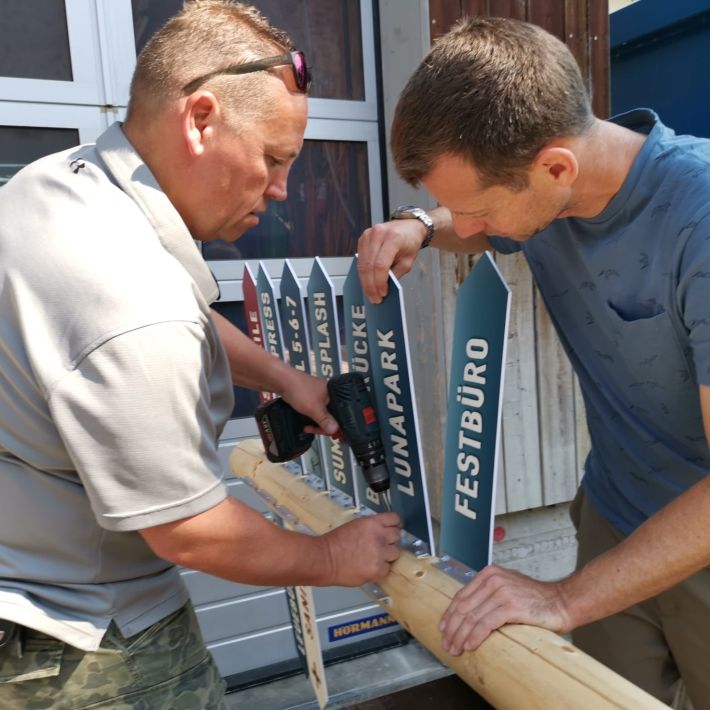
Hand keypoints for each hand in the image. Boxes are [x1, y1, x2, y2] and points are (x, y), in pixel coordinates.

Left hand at [279, 368, 338, 435]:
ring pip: (323, 414)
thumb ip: (325, 420)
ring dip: (317, 423)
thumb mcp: (314, 408)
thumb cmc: (300, 391)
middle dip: (324, 426)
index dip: (338, 426)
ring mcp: (319, 395)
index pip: (342, 413)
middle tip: (316, 432)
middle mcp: (329, 394)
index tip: (332, 435)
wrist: (282, 381)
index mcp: (335, 394)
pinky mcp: (310, 397)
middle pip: (332, 415)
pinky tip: (307, 424)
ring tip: (308, 429)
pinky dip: (312, 418)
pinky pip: (316, 411)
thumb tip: (335, 430)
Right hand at [322, 513, 401, 585]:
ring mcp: (380, 554)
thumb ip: (371, 527)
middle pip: (397, 536)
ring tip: (375, 557)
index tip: (394, 528)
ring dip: (387, 555)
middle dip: (391, 539)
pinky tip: (370, 567)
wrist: (325, 559)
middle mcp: (380, 537)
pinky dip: (380, 568)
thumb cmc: (335, 541)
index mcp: (373, 523)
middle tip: (382, 544)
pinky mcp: (378, 570)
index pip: (395, 519)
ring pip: (395, 553)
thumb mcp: (355, 525)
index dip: (395, 524)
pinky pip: (387, 568)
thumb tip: (382, 532)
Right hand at [357, 218, 426, 302]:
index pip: (381, 265)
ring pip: (362, 264)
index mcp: (393, 238)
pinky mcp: (363, 238)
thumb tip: (382, 288)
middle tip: (374, 298)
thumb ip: (395, 273)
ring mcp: (368, 235)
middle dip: (370, 285)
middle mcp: (378, 234)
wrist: (408, 226)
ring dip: (365, 281)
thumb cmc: (410, 243)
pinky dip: (363, 273)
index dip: (379, 282)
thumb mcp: (408, 261)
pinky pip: (360, 259)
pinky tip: (368, 282)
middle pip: (368, 265)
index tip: (382, 294)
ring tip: (370, 293)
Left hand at [439, 565, 571, 654]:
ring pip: (472, 617)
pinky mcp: (510, 606)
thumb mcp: (506, 588)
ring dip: (461, 636)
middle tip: (447, 643)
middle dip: (452, 628)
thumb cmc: (535, 599)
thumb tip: (467, 613)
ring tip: (455, 648)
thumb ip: (488, 594)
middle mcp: (493, 579)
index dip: (450, 614)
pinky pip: (486, 624)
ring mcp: (501, 592)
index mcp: (489, 574)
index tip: (443, 628)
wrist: (561, 602)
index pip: (462, 596)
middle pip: (464, 607)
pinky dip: (475, 636)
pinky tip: (469, 645)